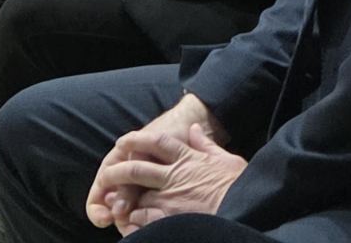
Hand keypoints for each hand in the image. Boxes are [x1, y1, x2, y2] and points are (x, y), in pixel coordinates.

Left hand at [86, 95, 230, 231]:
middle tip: (106, 174)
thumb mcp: (226, 158)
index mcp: (187, 158)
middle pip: (135, 169)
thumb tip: (194, 129)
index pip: (156, 143)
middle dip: (117, 171)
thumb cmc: (238, 184)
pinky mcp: (167, 219)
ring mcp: (168, 198)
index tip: (123, 141)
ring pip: (135, 196)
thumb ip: (206, 144)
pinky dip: (134, 219)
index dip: (136, 140)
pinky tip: (134, 220)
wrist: (244, 207)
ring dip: (126, 200)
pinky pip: (140, 218)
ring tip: (120, 204)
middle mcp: (173, 176)